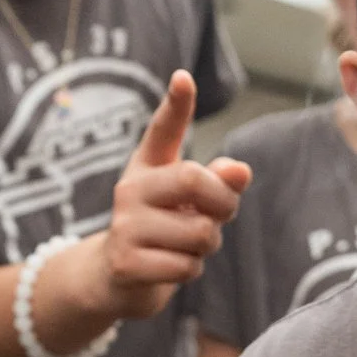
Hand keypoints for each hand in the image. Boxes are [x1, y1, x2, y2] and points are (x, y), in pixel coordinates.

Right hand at [101, 70, 250, 319]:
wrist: (115, 278)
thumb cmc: (164, 231)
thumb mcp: (192, 204)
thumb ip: (218, 185)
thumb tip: (241, 171)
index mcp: (149, 166)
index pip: (163, 130)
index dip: (177, 104)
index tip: (184, 78)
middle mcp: (130, 188)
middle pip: (194, 180)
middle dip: (224, 203)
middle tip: (219, 217)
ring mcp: (124, 225)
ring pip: (200, 232)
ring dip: (207, 246)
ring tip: (185, 246)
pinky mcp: (125, 262)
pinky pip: (186, 266)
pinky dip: (191, 271)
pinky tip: (170, 267)